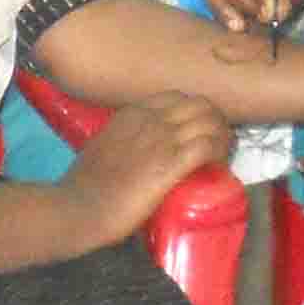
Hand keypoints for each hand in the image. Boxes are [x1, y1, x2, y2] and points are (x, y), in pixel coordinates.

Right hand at [63, 92, 233, 245]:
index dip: (197, 113)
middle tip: (220, 144)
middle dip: (217, 122)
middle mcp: (149, 120)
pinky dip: (220, 152)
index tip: (202, 131)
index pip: (178, 98)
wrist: (79, 206)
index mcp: (132, 113)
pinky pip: (208, 146)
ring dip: (223, 137)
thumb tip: (143, 148)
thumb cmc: (87, 184)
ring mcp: (161, 140)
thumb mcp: (105, 145)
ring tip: (224, 155)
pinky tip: (219, 164)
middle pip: (201, 106)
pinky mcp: (170, 164)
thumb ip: (126, 138)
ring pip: (210, 122)